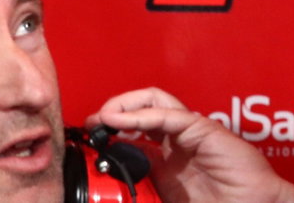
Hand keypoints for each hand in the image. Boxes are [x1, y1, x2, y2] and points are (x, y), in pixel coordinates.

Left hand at [88, 87, 293, 202]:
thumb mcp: (163, 199)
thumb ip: (143, 189)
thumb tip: (106, 192)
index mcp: (166, 158)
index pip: (133, 130)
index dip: (109, 130)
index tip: (88, 141)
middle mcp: (176, 139)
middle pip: (142, 107)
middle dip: (114, 110)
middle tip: (92, 125)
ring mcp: (190, 132)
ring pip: (154, 100)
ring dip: (125, 104)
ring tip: (104, 118)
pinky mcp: (204, 129)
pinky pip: (170, 115)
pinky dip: (143, 114)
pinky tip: (123, 123)